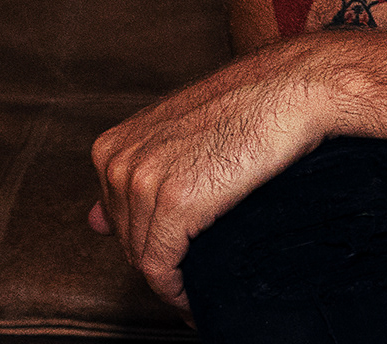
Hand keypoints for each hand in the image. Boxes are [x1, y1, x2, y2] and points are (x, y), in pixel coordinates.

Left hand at [88, 45, 328, 310]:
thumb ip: (134, 172)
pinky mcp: (174, 202)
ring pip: (143, 258)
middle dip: (159, 260)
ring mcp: (142, 181)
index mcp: (114, 145)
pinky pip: (161, 267)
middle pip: (127, 239)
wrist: (294, 88)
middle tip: (193, 274)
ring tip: (198, 290)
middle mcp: (118, 161)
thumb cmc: (249, 104)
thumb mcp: (178, 131)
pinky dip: (177, 292)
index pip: (117, 218)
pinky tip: (196, 298)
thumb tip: (93, 222)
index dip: (147, 240)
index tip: (175, 254)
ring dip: (170, 281)